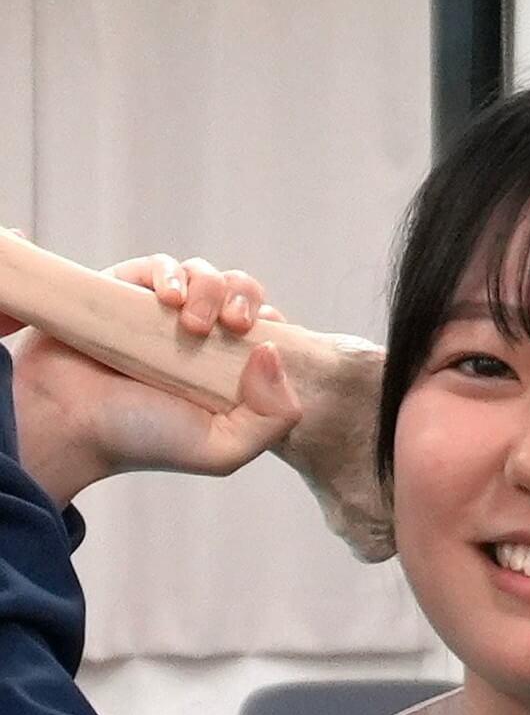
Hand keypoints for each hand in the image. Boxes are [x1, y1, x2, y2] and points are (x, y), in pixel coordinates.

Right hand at [11, 250, 302, 507]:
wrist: (69, 424)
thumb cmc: (143, 439)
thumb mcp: (224, 450)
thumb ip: (274, 417)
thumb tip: (273, 351)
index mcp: (229, 370)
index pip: (270, 331)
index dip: (274, 327)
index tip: (264, 344)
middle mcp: (202, 339)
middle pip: (243, 293)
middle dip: (246, 299)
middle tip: (233, 325)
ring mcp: (165, 313)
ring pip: (207, 275)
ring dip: (211, 288)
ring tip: (192, 322)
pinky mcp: (128, 291)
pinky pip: (161, 265)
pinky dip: (172, 273)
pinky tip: (169, 297)